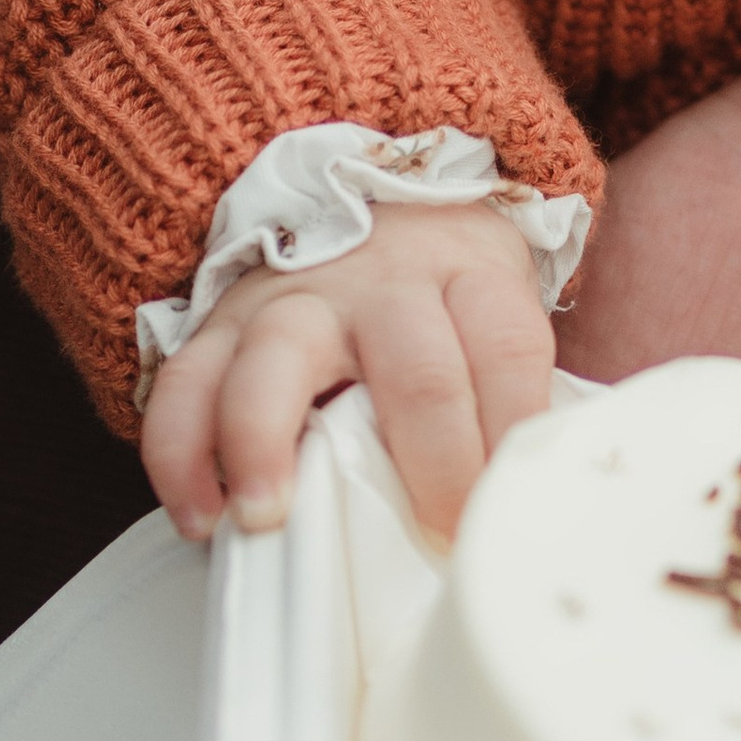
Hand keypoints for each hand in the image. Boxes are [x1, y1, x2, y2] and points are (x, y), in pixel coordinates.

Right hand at [140, 199, 553, 544]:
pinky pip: (186, 384)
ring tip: (269, 518)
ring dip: (267, 444)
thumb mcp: (501, 301)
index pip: (509, 347)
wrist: (369, 204)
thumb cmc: (443, 287)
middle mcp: (385, 284)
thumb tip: (559, 475)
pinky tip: (201, 515)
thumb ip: (526, 374)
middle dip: (432, 465)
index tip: (510, 508)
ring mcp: (298, 302)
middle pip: (416, 370)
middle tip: (435, 536)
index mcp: (468, 275)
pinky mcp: (224, 326)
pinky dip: (181, 453)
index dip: (514, 431)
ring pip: (277, 359)